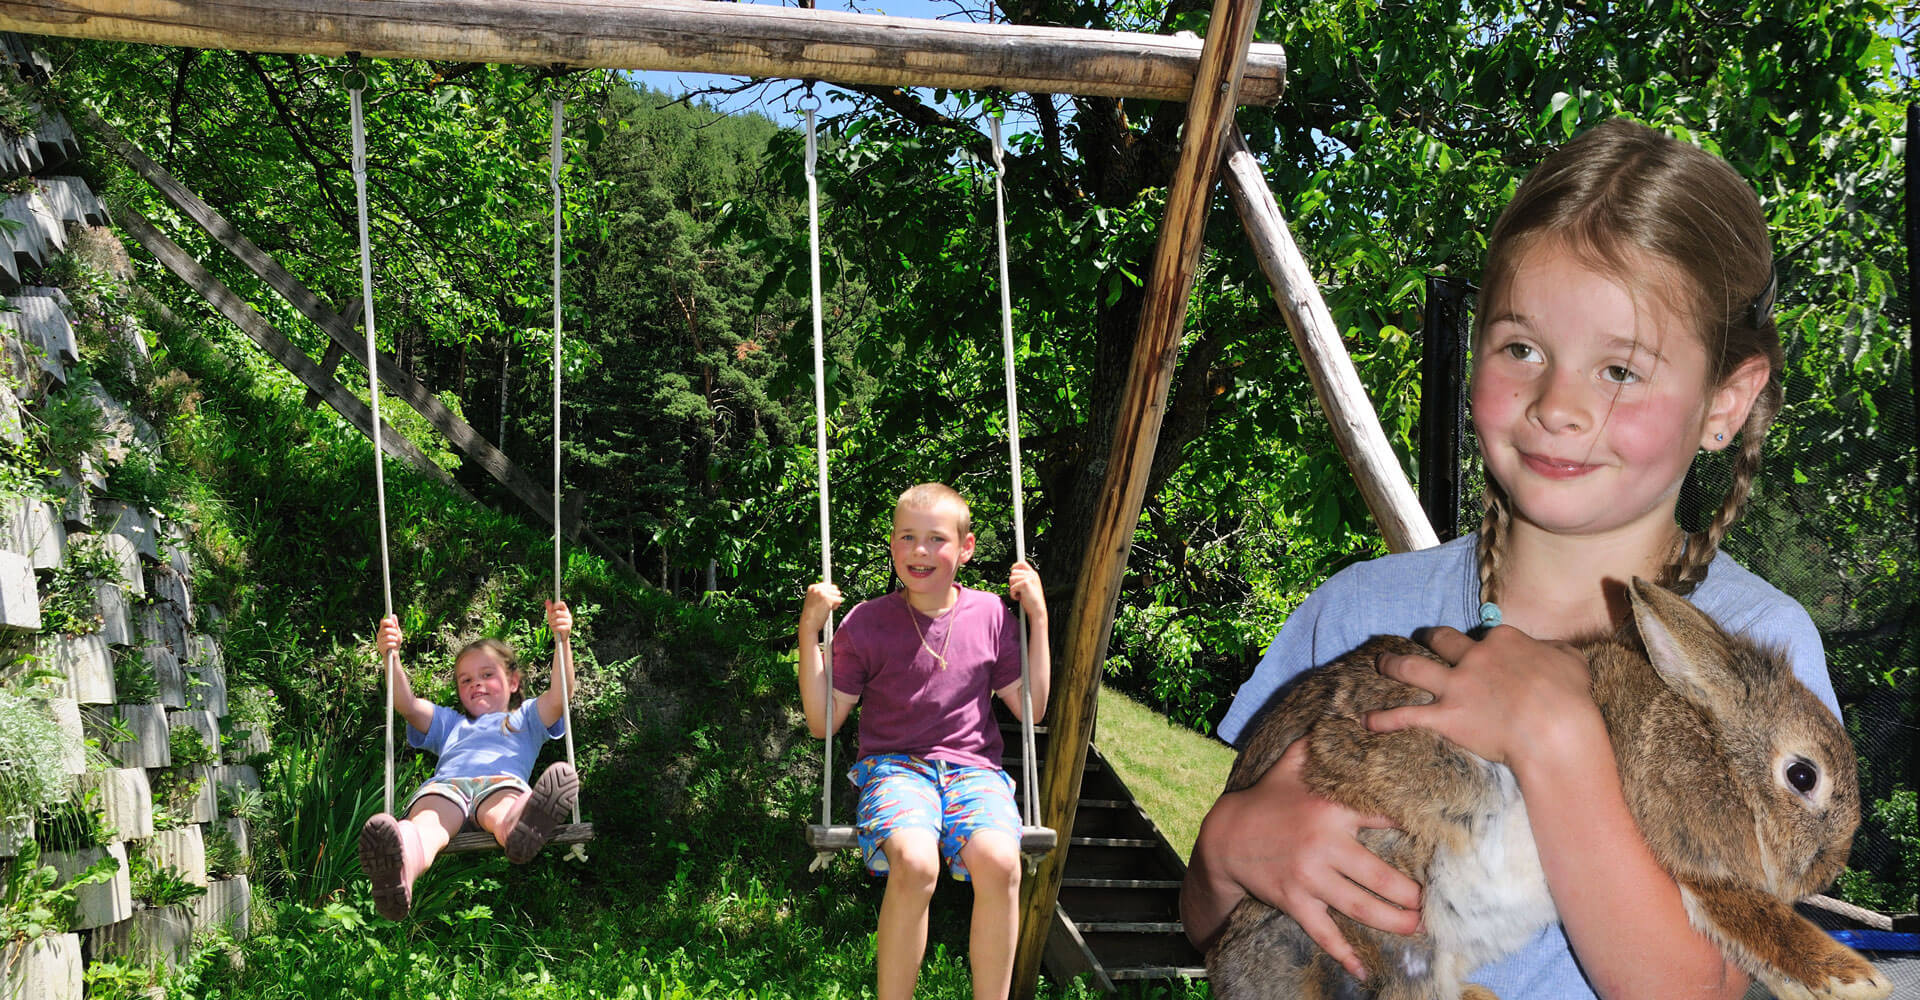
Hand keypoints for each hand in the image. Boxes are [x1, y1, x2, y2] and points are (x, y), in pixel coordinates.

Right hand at [376, 615, 401, 657]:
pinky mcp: (381, 648)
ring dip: (394, 638)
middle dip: (393, 631)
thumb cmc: (395, 642)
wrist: (394, 654)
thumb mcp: (397, 633)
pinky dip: (393, 644)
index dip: (388, 621)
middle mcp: (379, 635)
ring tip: (395, 641)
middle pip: (385, 629)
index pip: (382, 622)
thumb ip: (395, 625)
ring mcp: (379, 641)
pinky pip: (388, 644)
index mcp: (383, 630)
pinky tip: (394, 646)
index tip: (394, 624)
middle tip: (396, 634)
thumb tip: (394, 615)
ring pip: (387, 637)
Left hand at [545, 599, 571, 641]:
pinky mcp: (568, 628)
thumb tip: (547, 600)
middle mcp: (568, 615)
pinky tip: (555, 630)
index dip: (556, 605)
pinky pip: (559, 627)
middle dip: (551, 617)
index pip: (562, 604)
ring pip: (557, 620)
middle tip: (551, 620)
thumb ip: (549, 608)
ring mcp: (569, 621)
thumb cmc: (555, 624)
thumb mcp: (551, 616)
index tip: (552, 608)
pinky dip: (554, 629)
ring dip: (552, 624)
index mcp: (565, 610)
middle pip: (557, 612)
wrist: (560, 636)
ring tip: (553, 625)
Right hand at [800, 582, 842, 634]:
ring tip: (826, 608)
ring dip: (834, 602)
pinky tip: (828, 610)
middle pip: (834, 588)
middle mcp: (817, 588)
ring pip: (838, 594)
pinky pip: (839, 600)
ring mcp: (822, 593)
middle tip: (824, 606)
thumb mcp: (814, 600)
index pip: (828, 585)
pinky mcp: (828, 599)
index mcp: (812, 587)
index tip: (822, 602)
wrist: (808, 624)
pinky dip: (835, 607)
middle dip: (832, 597)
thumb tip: (835, 589)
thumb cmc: (812, 615)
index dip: (828, 594)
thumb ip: (822, 593)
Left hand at [1008, 561, 1045, 617]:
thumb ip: (1022, 578)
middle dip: (1013, 583)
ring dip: (1013, 589)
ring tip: (1021, 595)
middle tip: (1020, 591)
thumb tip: (1013, 570)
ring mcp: (1029, 578)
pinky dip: (1013, 595)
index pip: (1022, 563)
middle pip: (1013, 572)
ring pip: (1011, 579)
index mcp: (1033, 574)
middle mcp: (1032, 574)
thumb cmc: (1031, 601)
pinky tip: (1020, 598)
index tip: (1012, 570)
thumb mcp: (1028, 587)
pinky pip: (1012, 587)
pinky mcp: (1025, 583)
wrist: (1037, 610)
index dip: (1015, 566)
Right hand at [1193, 739, 1419, 979]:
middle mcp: (1324, 845)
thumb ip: (1319, 742)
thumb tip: (1347, 715)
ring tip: (1418, 928)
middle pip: (1380, 875)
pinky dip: (1344, 954)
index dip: (1414, 827)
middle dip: (1413, 893)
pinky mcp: (1295, 901)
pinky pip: (1323, 932)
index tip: (1444, 841)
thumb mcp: (1289, 765)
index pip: (1382, 818)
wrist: (1224, 838)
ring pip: (1361, 906)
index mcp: (1330, 809)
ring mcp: (1309, 877)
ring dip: (1394, 921)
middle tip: (1435, 903)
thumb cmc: (1264, 800)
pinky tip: (1364, 971)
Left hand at [1368, 625, 1598, 768]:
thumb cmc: (1570, 697)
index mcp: (1502, 640)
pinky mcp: (1445, 716)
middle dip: (1427, 639)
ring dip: (1391, 665)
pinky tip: (1367, 721)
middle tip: (1418, 639)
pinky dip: (1384, 718)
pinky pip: (1406, 715)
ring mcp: (1456, 686)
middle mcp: (1473, 657)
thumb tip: (1547, 647)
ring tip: (1378, 664)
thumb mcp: (1570, 660)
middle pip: (1441, 640)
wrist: (1555, 730)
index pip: (1482, 635)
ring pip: (1412, 668)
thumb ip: (1553, 649)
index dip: (1478, 642)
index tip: (1478, 650)